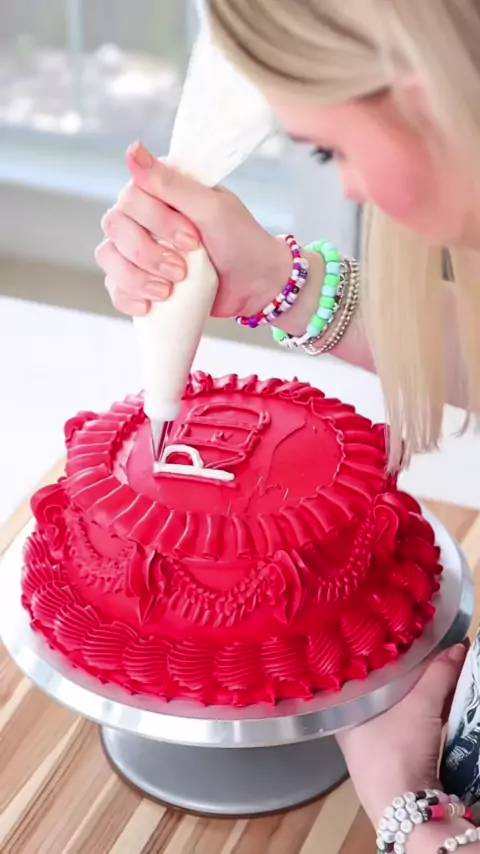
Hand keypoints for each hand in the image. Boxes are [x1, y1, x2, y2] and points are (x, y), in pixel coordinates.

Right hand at [95, 141, 301, 322]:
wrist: (255, 285)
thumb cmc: (240, 241)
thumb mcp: (212, 208)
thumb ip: (171, 182)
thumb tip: (131, 149)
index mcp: (159, 191)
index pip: (130, 197)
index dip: (157, 222)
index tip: (193, 239)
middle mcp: (142, 216)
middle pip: (114, 227)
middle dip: (147, 254)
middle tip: (181, 270)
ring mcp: (138, 249)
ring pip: (108, 257)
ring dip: (136, 278)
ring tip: (168, 291)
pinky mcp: (140, 279)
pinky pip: (114, 287)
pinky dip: (127, 298)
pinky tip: (149, 305)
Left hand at [337, 644, 466, 825]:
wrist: (406, 808)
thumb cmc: (398, 749)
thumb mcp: (422, 704)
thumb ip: (440, 672)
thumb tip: (458, 645)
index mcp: (344, 708)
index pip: (360, 670)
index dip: (381, 653)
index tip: (398, 634)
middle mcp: (350, 726)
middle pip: (380, 689)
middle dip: (405, 672)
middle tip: (424, 649)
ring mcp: (367, 748)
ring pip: (393, 709)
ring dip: (415, 694)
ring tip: (436, 670)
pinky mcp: (387, 764)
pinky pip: (402, 727)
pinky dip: (418, 715)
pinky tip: (435, 704)